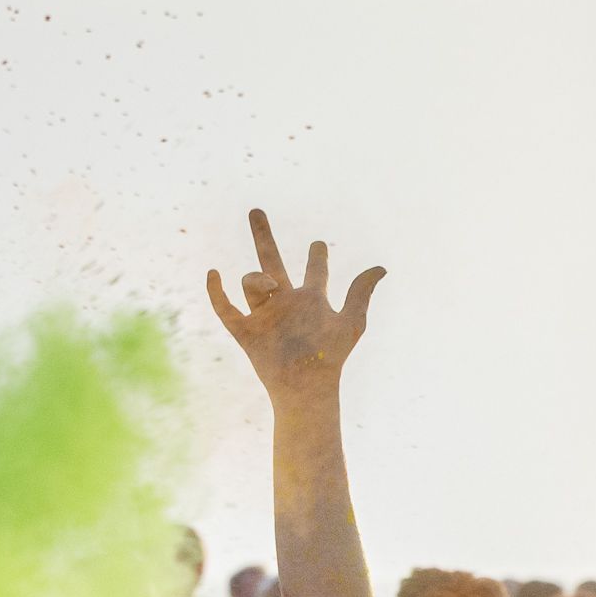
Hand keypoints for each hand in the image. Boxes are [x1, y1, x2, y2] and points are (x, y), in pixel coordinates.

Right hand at [207, 210, 383, 403]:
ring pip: (251, 281)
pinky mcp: (246, 332)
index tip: (318, 246)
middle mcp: (286, 303)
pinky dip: (216, 292)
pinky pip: (225, 308)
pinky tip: (213, 273)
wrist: (306, 385)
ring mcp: (264, 316)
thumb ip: (361, 292)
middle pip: (271, 260)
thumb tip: (382, 267)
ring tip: (270, 286)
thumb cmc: (330, 356)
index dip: (317, 257)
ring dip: (256, 278)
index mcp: (311, 300)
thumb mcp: (351, 321)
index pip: (314, 271)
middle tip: (256, 211)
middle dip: (263, 236)